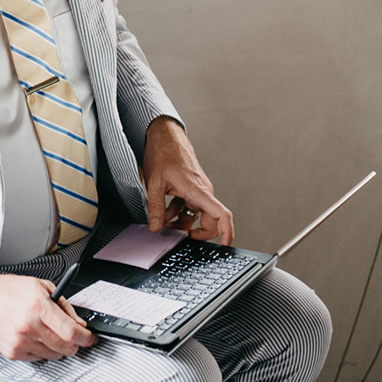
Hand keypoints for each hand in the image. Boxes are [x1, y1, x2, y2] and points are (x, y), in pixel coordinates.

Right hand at [0, 270, 95, 361]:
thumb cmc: (10, 290)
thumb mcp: (42, 287)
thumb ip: (64, 306)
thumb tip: (79, 324)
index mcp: (38, 307)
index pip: (71, 332)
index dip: (86, 338)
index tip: (90, 338)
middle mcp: (29, 326)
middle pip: (65, 347)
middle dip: (75, 344)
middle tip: (75, 337)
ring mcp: (20, 342)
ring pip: (54, 355)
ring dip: (59, 347)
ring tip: (51, 334)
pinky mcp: (12, 352)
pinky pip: (38, 358)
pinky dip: (42, 350)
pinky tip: (36, 337)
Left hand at [142, 117, 232, 243]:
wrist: (165, 136)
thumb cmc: (164, 153)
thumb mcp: (155, 183)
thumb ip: (156, 208)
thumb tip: (155, 227)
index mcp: (198, 190)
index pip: (221, 214)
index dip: (227, 232)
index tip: (226, 245)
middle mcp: (203, 192)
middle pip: (208, 221)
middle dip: (193, 232)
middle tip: (175, 235)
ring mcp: (198, 191)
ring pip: (194, 215)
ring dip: (180, 221)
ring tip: (161, 219)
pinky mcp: (192, 189)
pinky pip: (188, 207)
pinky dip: (177, 212)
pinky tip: (163, 211)